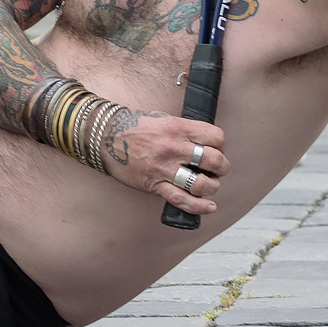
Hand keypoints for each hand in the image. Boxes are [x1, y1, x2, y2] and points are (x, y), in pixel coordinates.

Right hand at [99, 110, 230, 216]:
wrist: (106, 136)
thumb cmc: (135, 127)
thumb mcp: (164, 120)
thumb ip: (185, 130)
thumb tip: (205, 142)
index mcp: (178, 128)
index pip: (216, 137)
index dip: (221, 144)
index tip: (217, 148)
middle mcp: (174, 148)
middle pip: (214, 161)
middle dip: (221, 167)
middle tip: (217, 169)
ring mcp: (164, 168)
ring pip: (201, 184)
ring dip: (212, 186)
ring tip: (209, 184)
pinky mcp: (155, 185)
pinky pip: (182, 200)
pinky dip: (199, 207)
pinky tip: (209, 206)